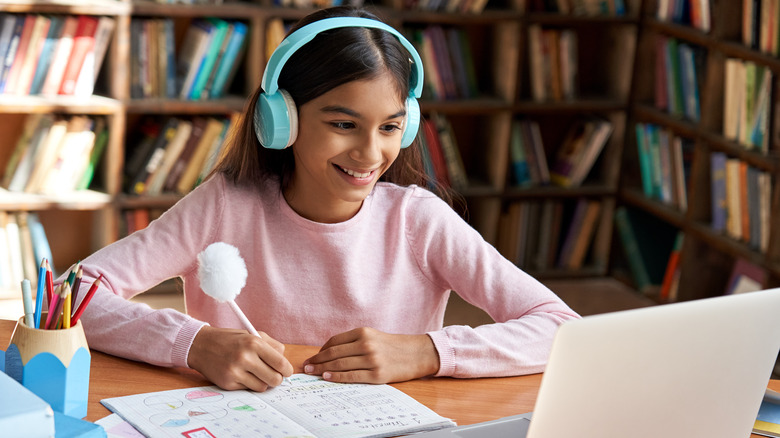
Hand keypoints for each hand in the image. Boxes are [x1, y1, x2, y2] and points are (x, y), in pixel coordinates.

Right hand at [188, 325, 293, 391]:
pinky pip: (248, 389)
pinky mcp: (228, 383)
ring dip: (263, 382)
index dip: (287, 370)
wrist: (201, 345)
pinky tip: (242, 374)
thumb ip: (272, 346)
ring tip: (256, 373)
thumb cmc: (230, 340)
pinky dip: (249, 384)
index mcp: (254, 343)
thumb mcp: (252, 334)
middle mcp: (245, 358)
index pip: (281, 363)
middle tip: (274, 375)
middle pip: (275, 379)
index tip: (286, 371)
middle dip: (277, 379)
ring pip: (262, 387)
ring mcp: (235, 372)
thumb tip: (285, 363)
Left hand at [303, 327, 439, 383]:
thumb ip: (354, 342)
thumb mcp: (373, 336)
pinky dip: (336, 377)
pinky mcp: (377, 374)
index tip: (312, 357)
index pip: (334, 342)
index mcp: (363, 332)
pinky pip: (351, 376)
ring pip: (340, 364)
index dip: (320, 351)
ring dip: (322, 369)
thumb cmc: (393, 346)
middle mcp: (366, 344)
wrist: (417, 354)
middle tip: (305, 367)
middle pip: (334, 353)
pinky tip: (327, 377)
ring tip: (312, 373)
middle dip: (317, 360)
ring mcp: (371, 359)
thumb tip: (329, 352)